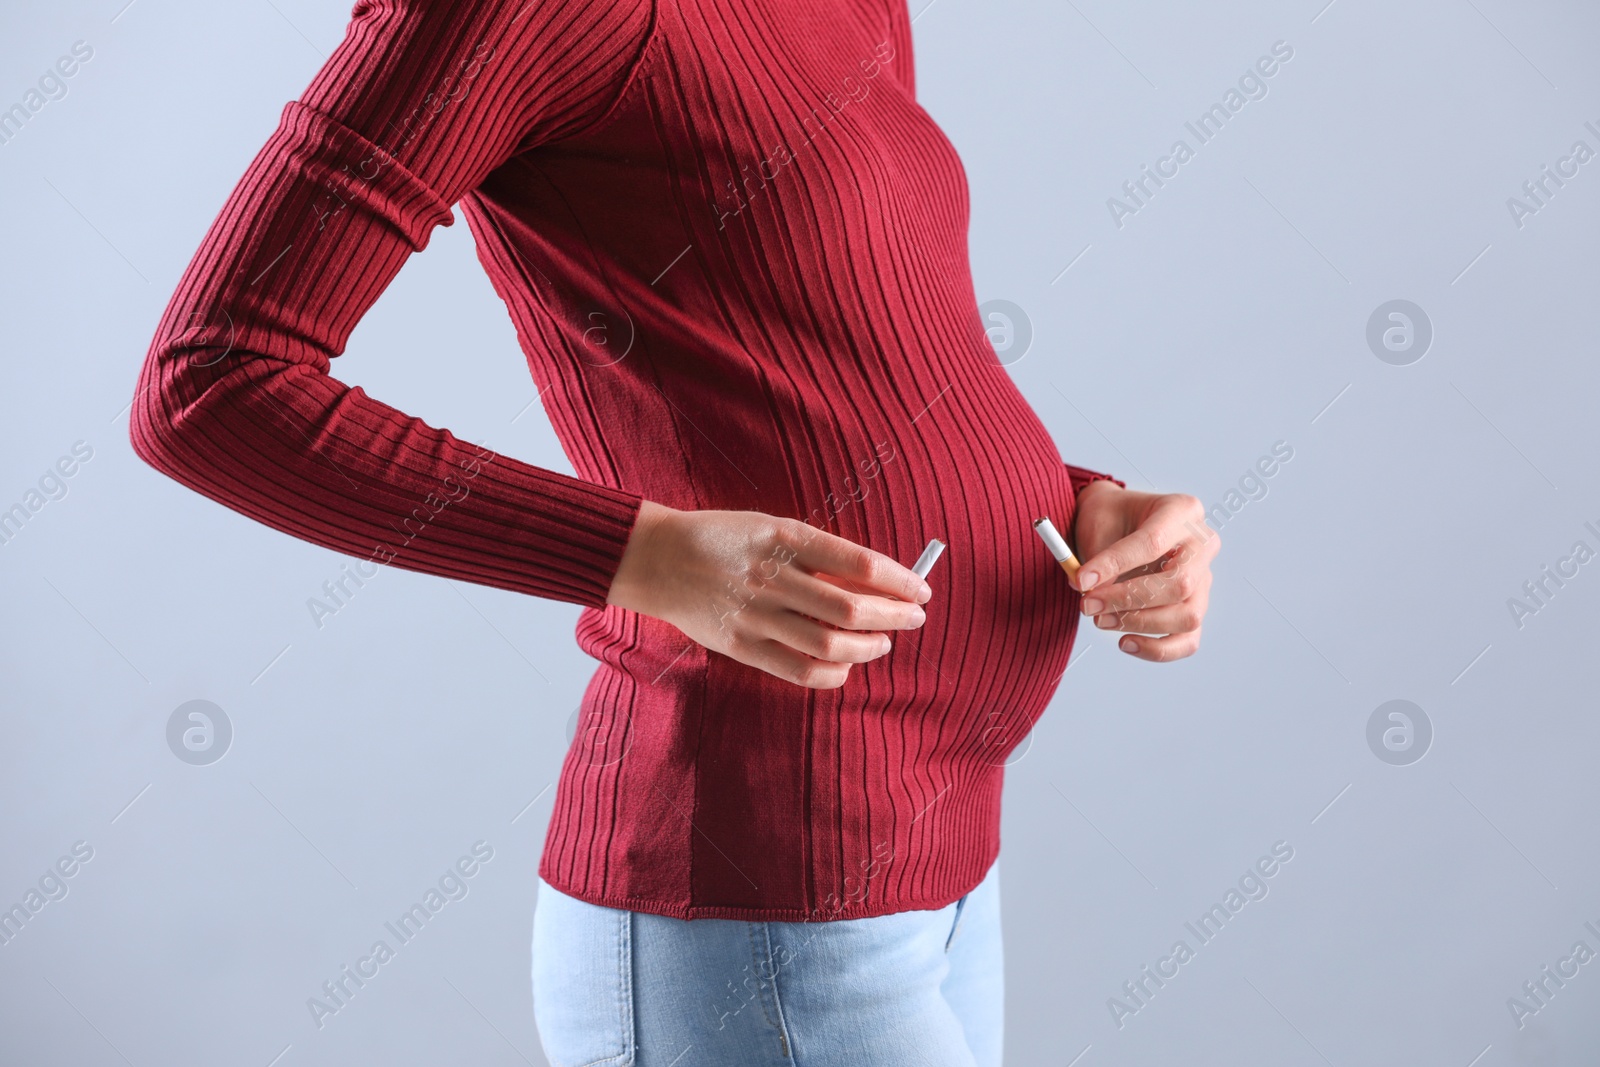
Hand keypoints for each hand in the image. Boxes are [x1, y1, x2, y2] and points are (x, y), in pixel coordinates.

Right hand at [606, 502, 932, 688]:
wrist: (659, 558)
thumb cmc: (725, 539)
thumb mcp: (772, 528)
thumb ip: (819, 554)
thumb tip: (876, 581)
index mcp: (786, 538)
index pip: (859, 563)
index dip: (899, 580)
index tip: (922, 590)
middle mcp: (773, 577)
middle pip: (851, 608)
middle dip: (894, 616)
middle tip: (914, 618)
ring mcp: (756, 615)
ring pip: (829, 644)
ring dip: (869, 647)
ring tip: (884, 644)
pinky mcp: (740, 645)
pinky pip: (798, 670)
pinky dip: (833, 673)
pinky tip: (847, 665)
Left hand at [1069, 480, 1219, 661]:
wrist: (1120, 519)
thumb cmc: (1110, 517)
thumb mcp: (1098, 522)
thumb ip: (1099, 557)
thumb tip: (1093, 595)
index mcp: (1181, 511)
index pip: (1152, 542)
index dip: (1114, 564)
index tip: (1081, 580)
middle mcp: (1202, 544)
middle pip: (1180, 584)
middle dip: (1128, 600)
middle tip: (1088, 604)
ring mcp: (1204, 579)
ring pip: (1188, 616)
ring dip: (1140, 624)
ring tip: (1101, 620)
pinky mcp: (1196, 607)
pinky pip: (1187, 640)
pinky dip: (1157, 649)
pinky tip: (1125, 642)